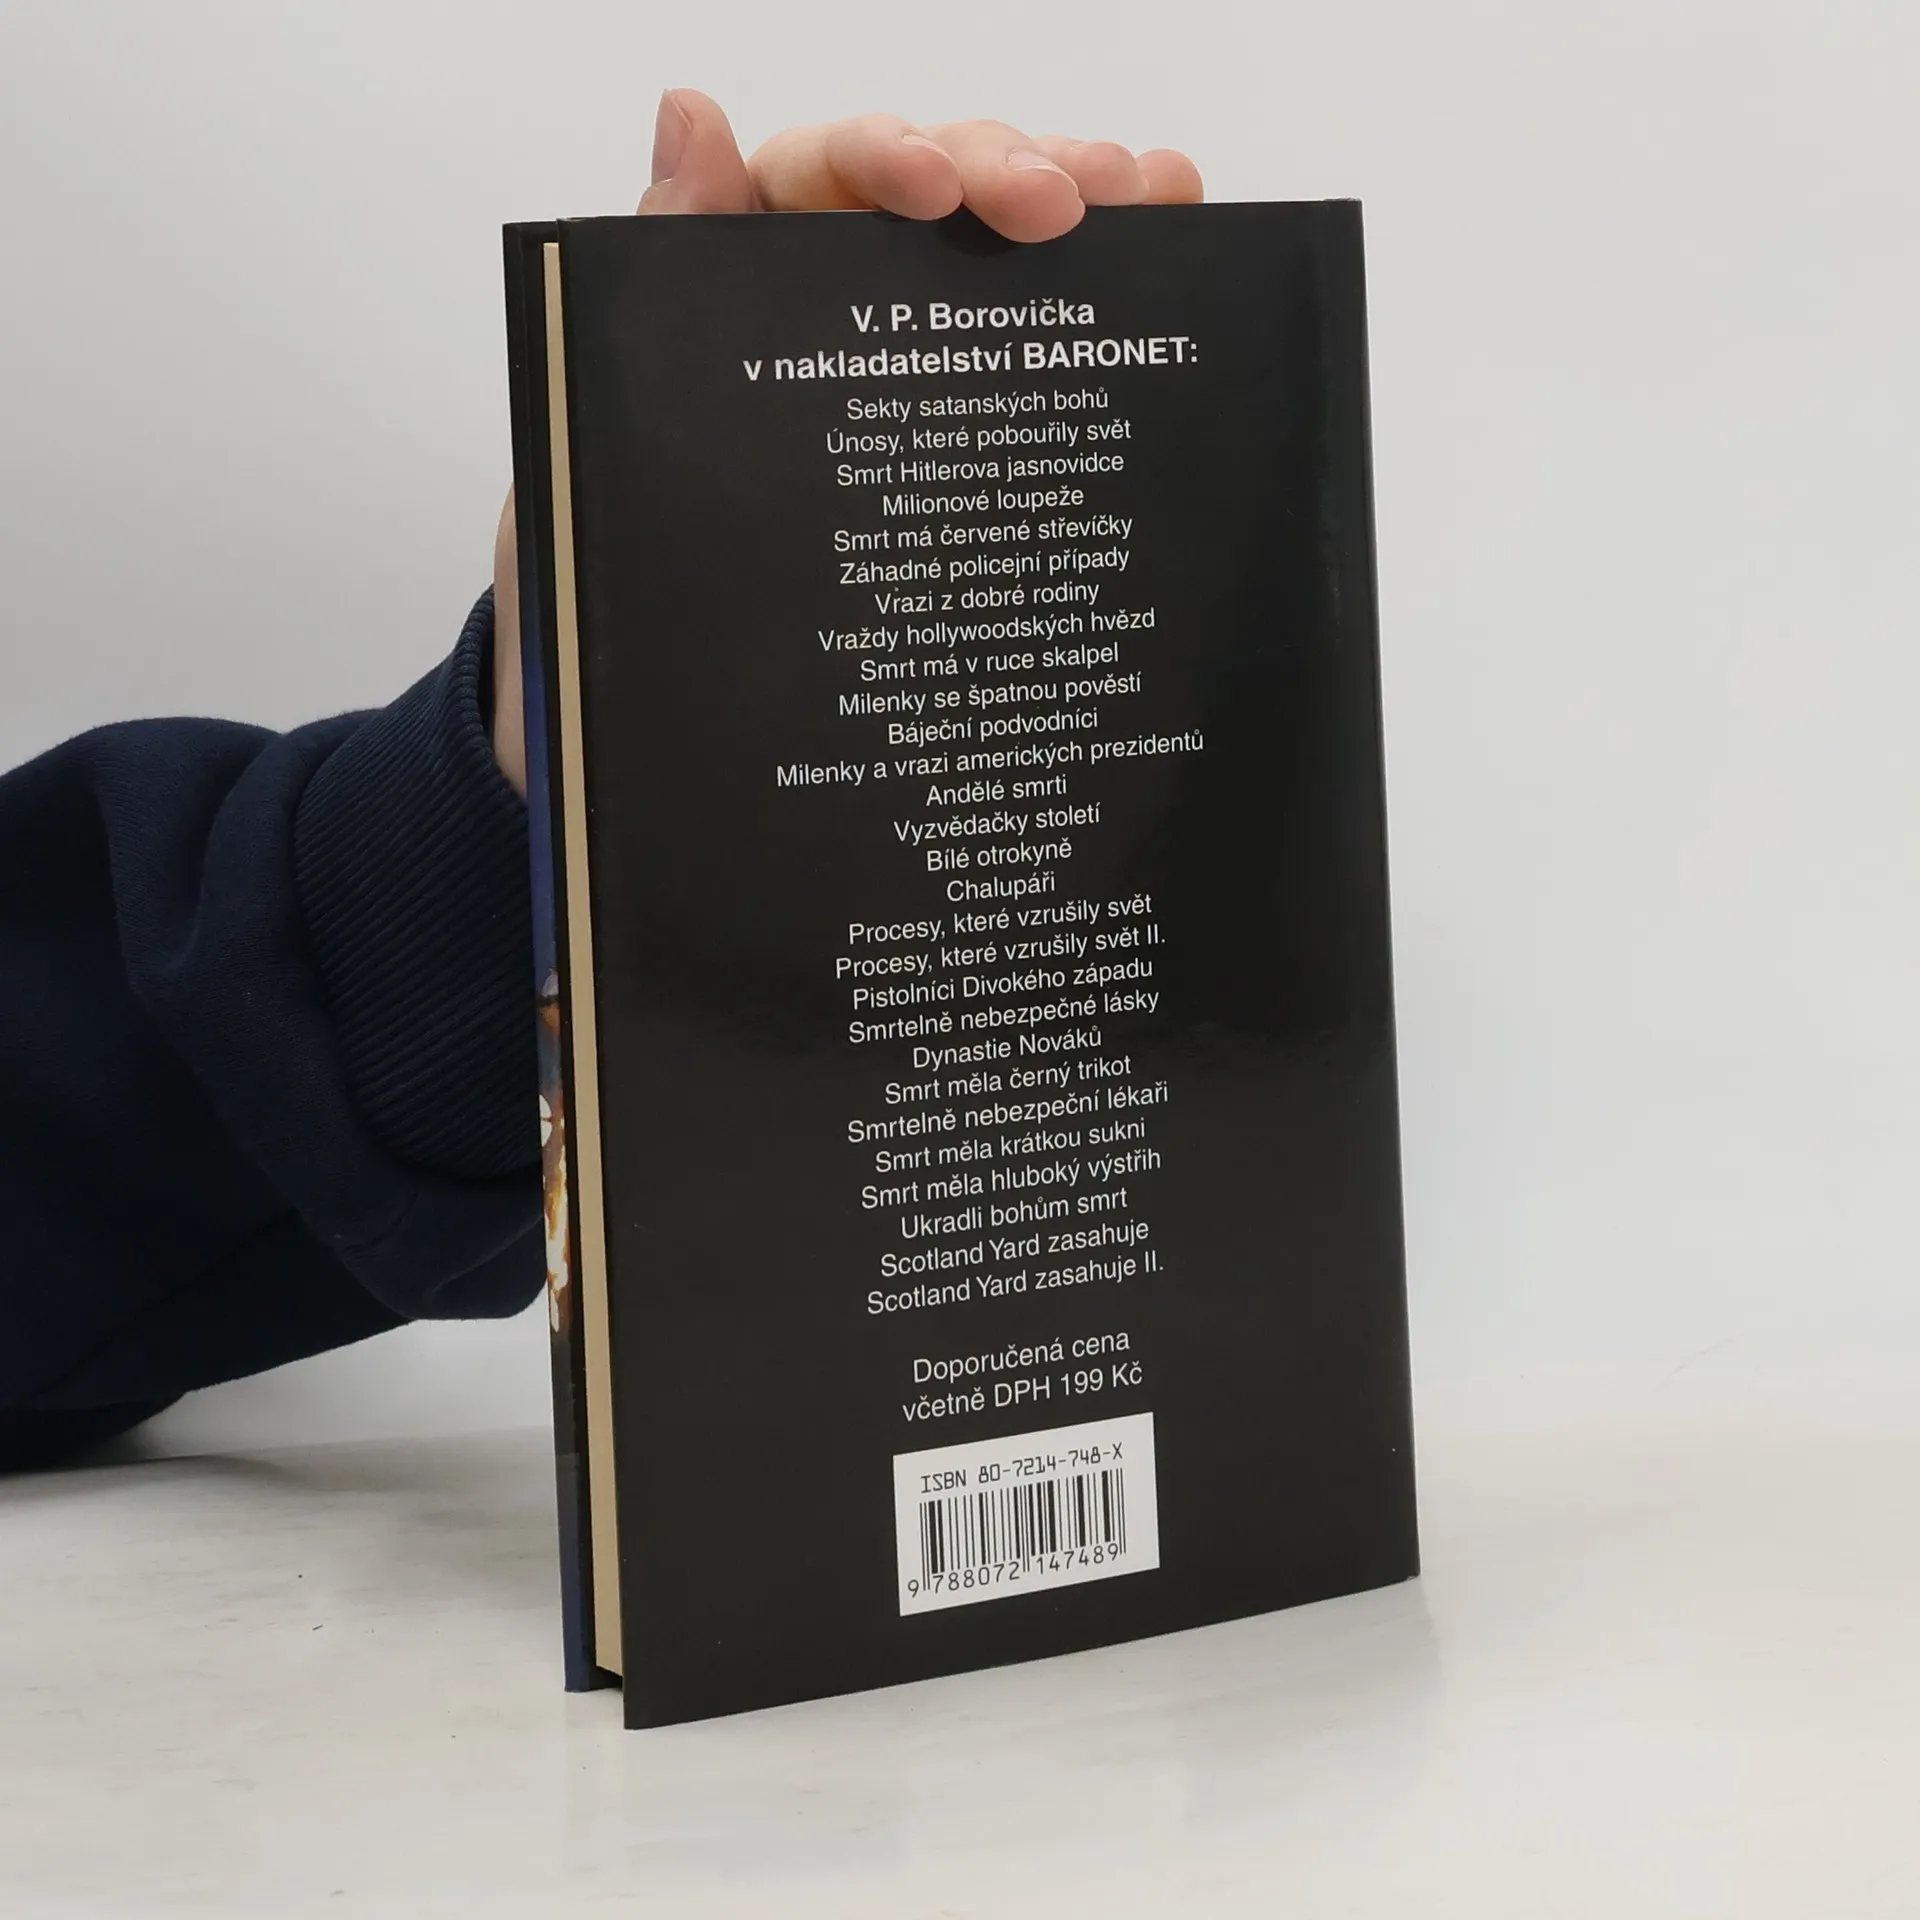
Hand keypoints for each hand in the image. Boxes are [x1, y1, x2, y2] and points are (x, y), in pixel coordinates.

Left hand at [490, 90, 1203, 792]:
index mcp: (727, 301)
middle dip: (1008, 172)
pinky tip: (1171, 254)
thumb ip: (646, 291)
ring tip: (1157, 202)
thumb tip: (688, 115)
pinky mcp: (950, 464)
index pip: (810, 179)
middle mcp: (821, 324)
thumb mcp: (600, 450)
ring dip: (1077, 211)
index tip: (940, 194)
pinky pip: (1022, 361)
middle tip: (1087, 202)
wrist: (630, 747)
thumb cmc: (596, 606)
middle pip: (925, 199)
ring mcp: (897, 388)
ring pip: (990, 263)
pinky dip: (1097, 301)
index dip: (881, 158)